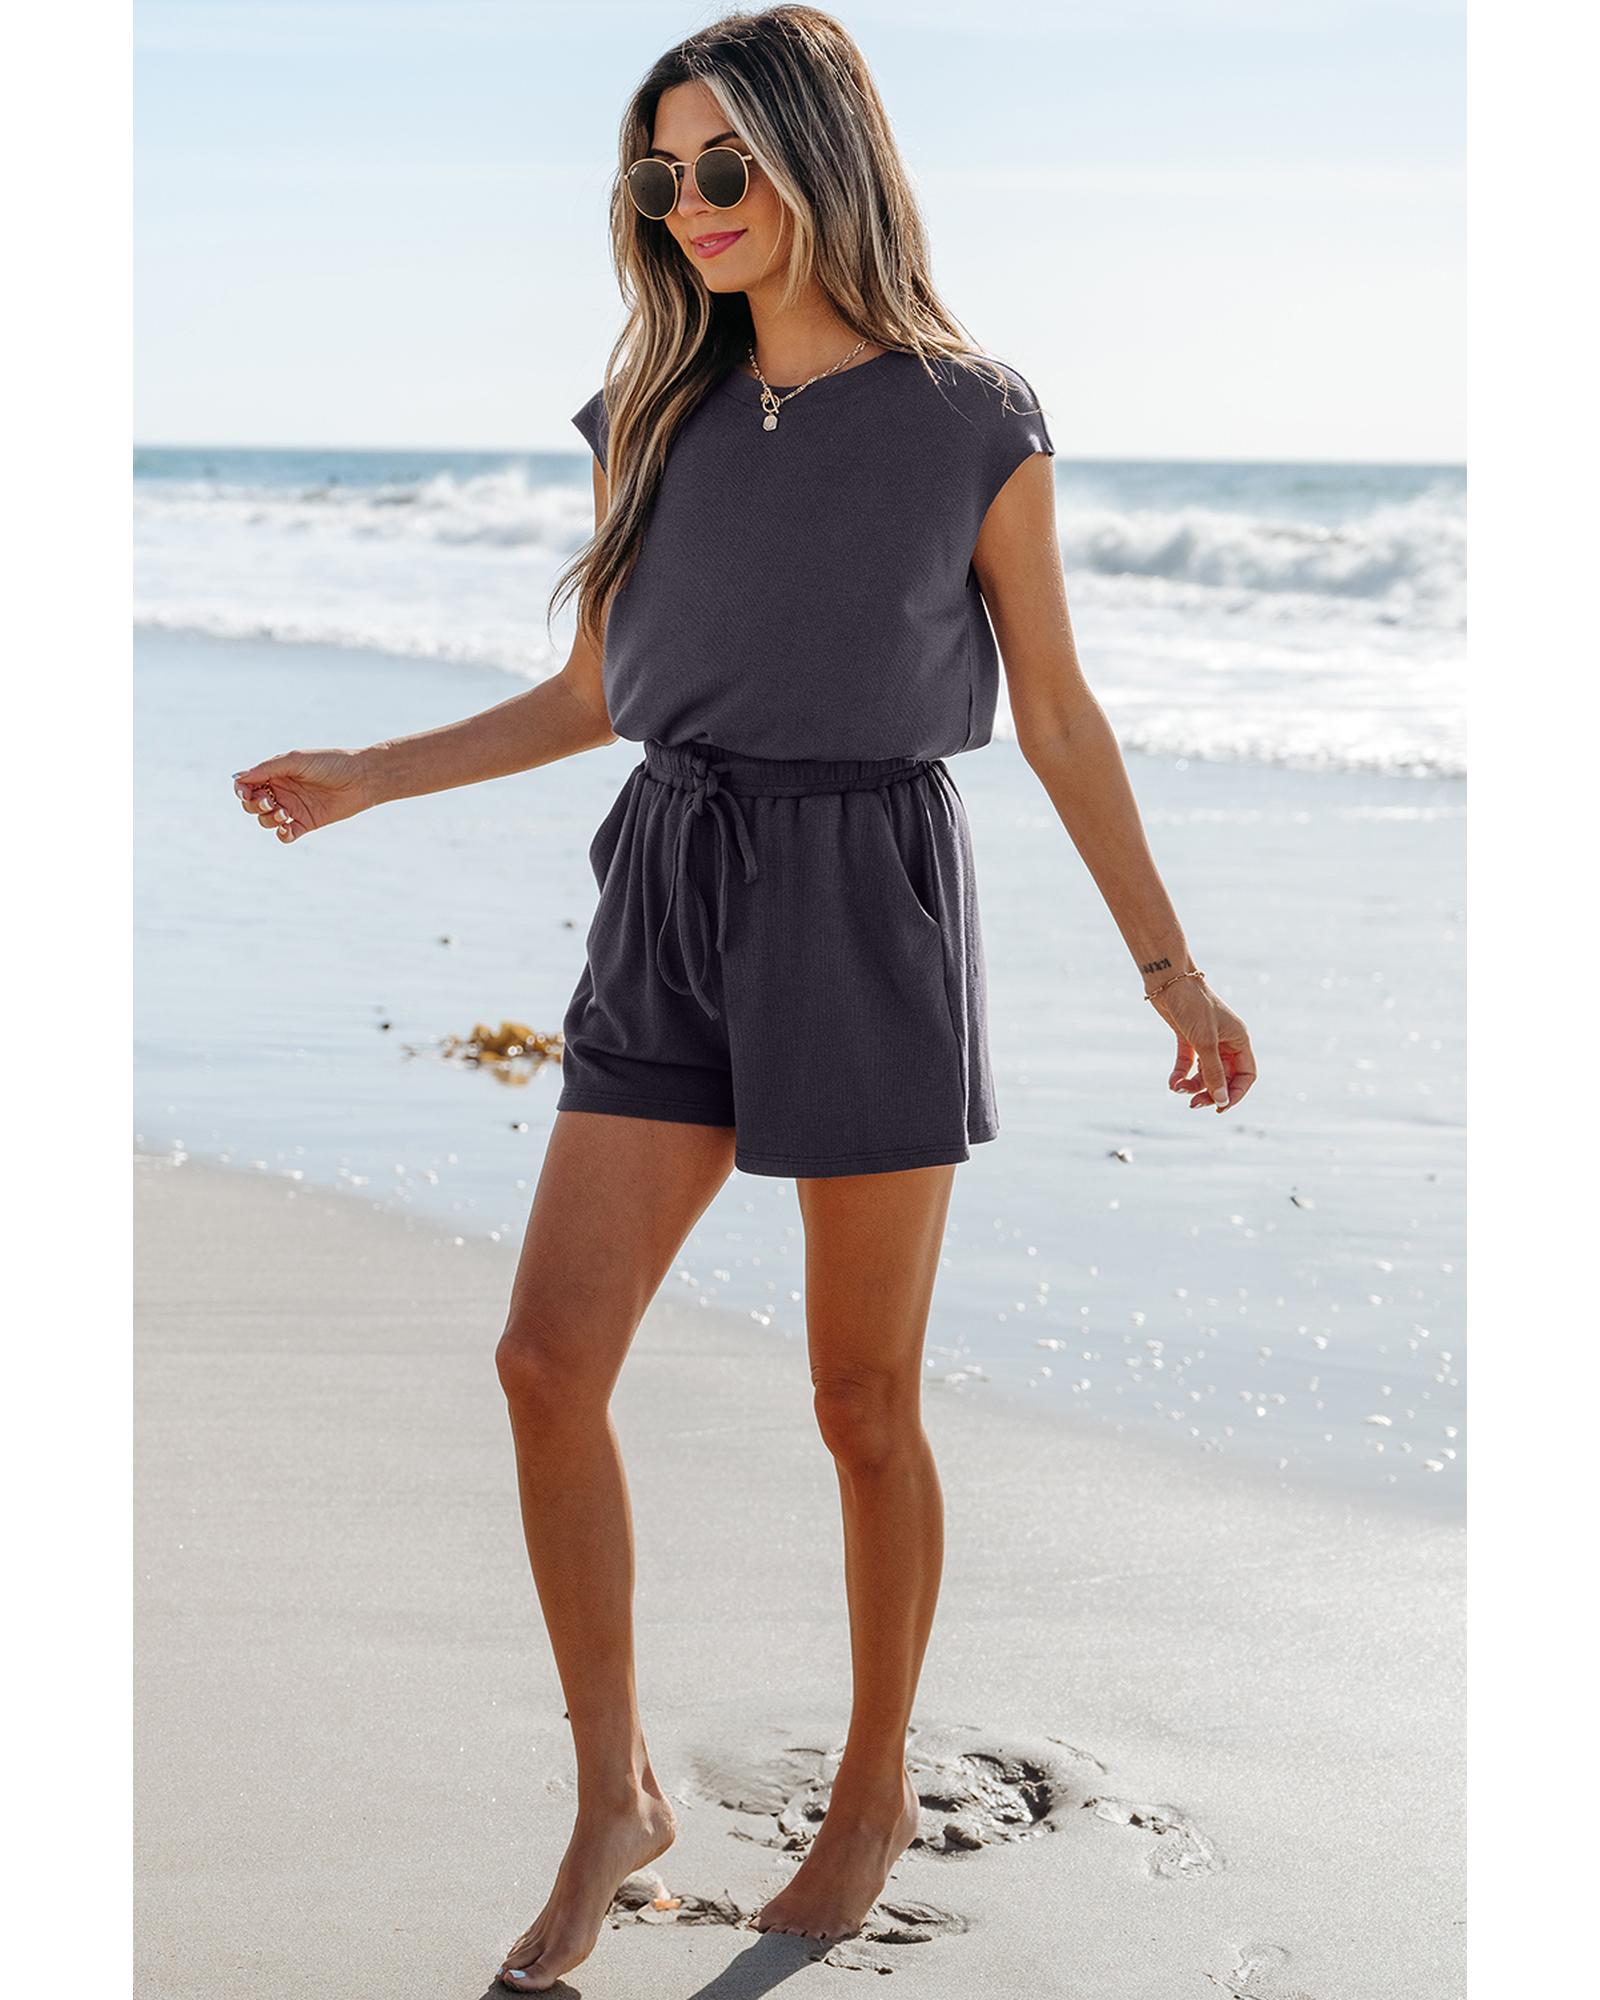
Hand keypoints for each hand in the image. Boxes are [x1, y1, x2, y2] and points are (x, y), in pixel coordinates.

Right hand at [231, 748, 372, 843]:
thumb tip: (236, 778)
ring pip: (266, 821)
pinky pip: (285, 835)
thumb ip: (266, 769)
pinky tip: (287, 828)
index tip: (245, 793)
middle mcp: (282, 791)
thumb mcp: (295, 761)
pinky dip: (282, 834)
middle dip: (253, 805)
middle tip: (269, 802)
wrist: (361, 778)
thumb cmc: (330, 763)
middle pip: (252, 805)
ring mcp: (293, 808)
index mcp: (276, 774)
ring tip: (284, 813)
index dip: (242, 791)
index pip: (248, 785)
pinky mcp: (305, 823)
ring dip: (268, 819)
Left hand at [1149, 975, 1255, 1112]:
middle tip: (1194, 1105)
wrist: (1168, 979)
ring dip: (1192, 1085)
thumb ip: (1213, 1072)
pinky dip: (1181, 1074)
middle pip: (1224, 1077)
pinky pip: (1188, 1063)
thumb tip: (1221, 1101)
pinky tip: (1172, 1083)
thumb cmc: (1192, 1004)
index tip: (1219, 1108)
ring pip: (1204, 1073)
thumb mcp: (1205, 1041)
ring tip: (1177, 1089)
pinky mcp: (1188, 1037)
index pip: (1246, 1075)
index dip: (1235, 1094)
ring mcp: (1207, 1040)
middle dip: (1210, 1092)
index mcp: (1239, 1040)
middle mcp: (1226, 1041)